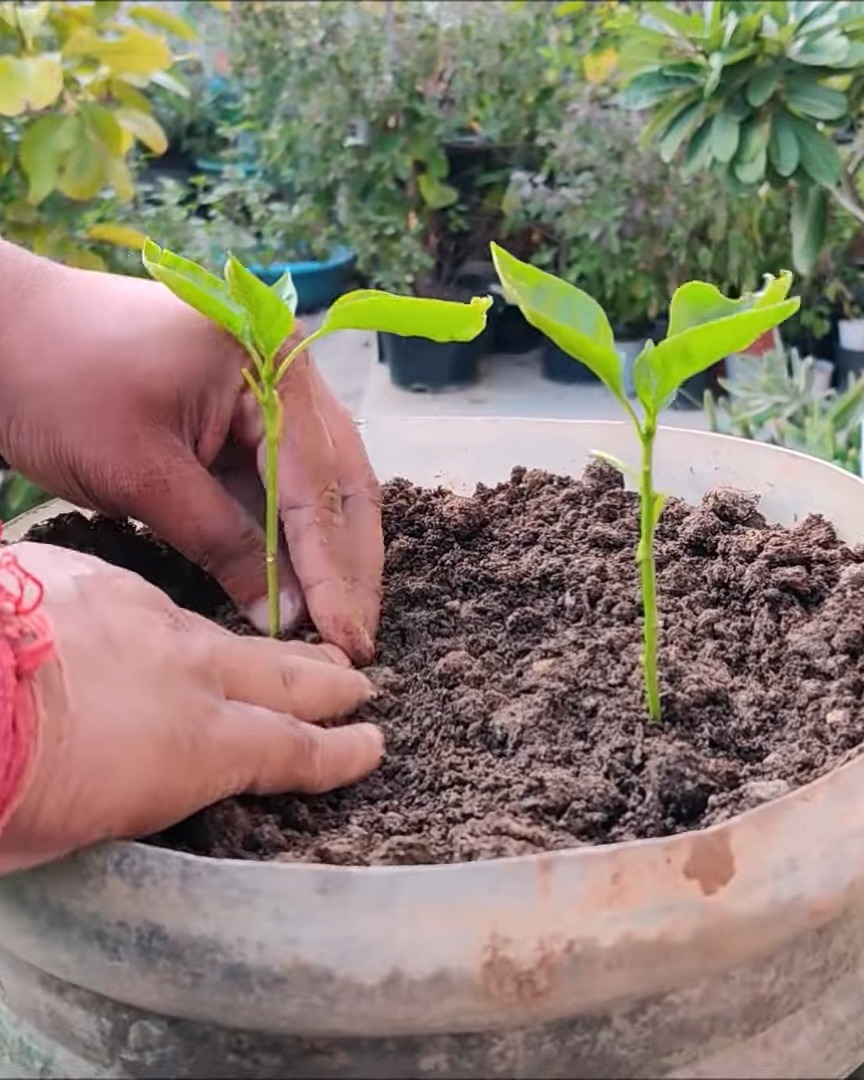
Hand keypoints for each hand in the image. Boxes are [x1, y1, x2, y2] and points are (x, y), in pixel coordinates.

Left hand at [0, 248, 381, 662]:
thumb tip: (285, 615)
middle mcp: (286, 373)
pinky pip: (280, 488)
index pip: (317, 482)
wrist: (0, 336)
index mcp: (271, 362)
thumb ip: (220, 541)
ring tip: (338, 625)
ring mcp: (268, 396)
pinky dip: (288, 540)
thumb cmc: (59, 384)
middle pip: (340, 482)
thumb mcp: (142, 472)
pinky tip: (299, 588)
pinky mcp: (240, 424)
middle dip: (348, 566)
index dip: (334, 568)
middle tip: (357, 641)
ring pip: (319, 489)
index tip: (349, 638)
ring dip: (327, 557)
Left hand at [0, 543, 382, 873]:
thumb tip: (125, 788)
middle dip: (327, 684)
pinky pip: (152, 607)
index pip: (291, 750)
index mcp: (199, 744)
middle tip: (360, 685)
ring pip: (222, 636)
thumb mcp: (72, 828)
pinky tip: (157, 628)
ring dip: (258, 649)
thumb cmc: (6, 783)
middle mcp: (191, 674)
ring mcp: (148, 618)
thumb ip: (124, 797)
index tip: (370, 746)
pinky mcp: (100, 581)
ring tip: (283, 653)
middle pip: (282, 678)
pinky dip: (169, 626)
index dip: (337, 751)